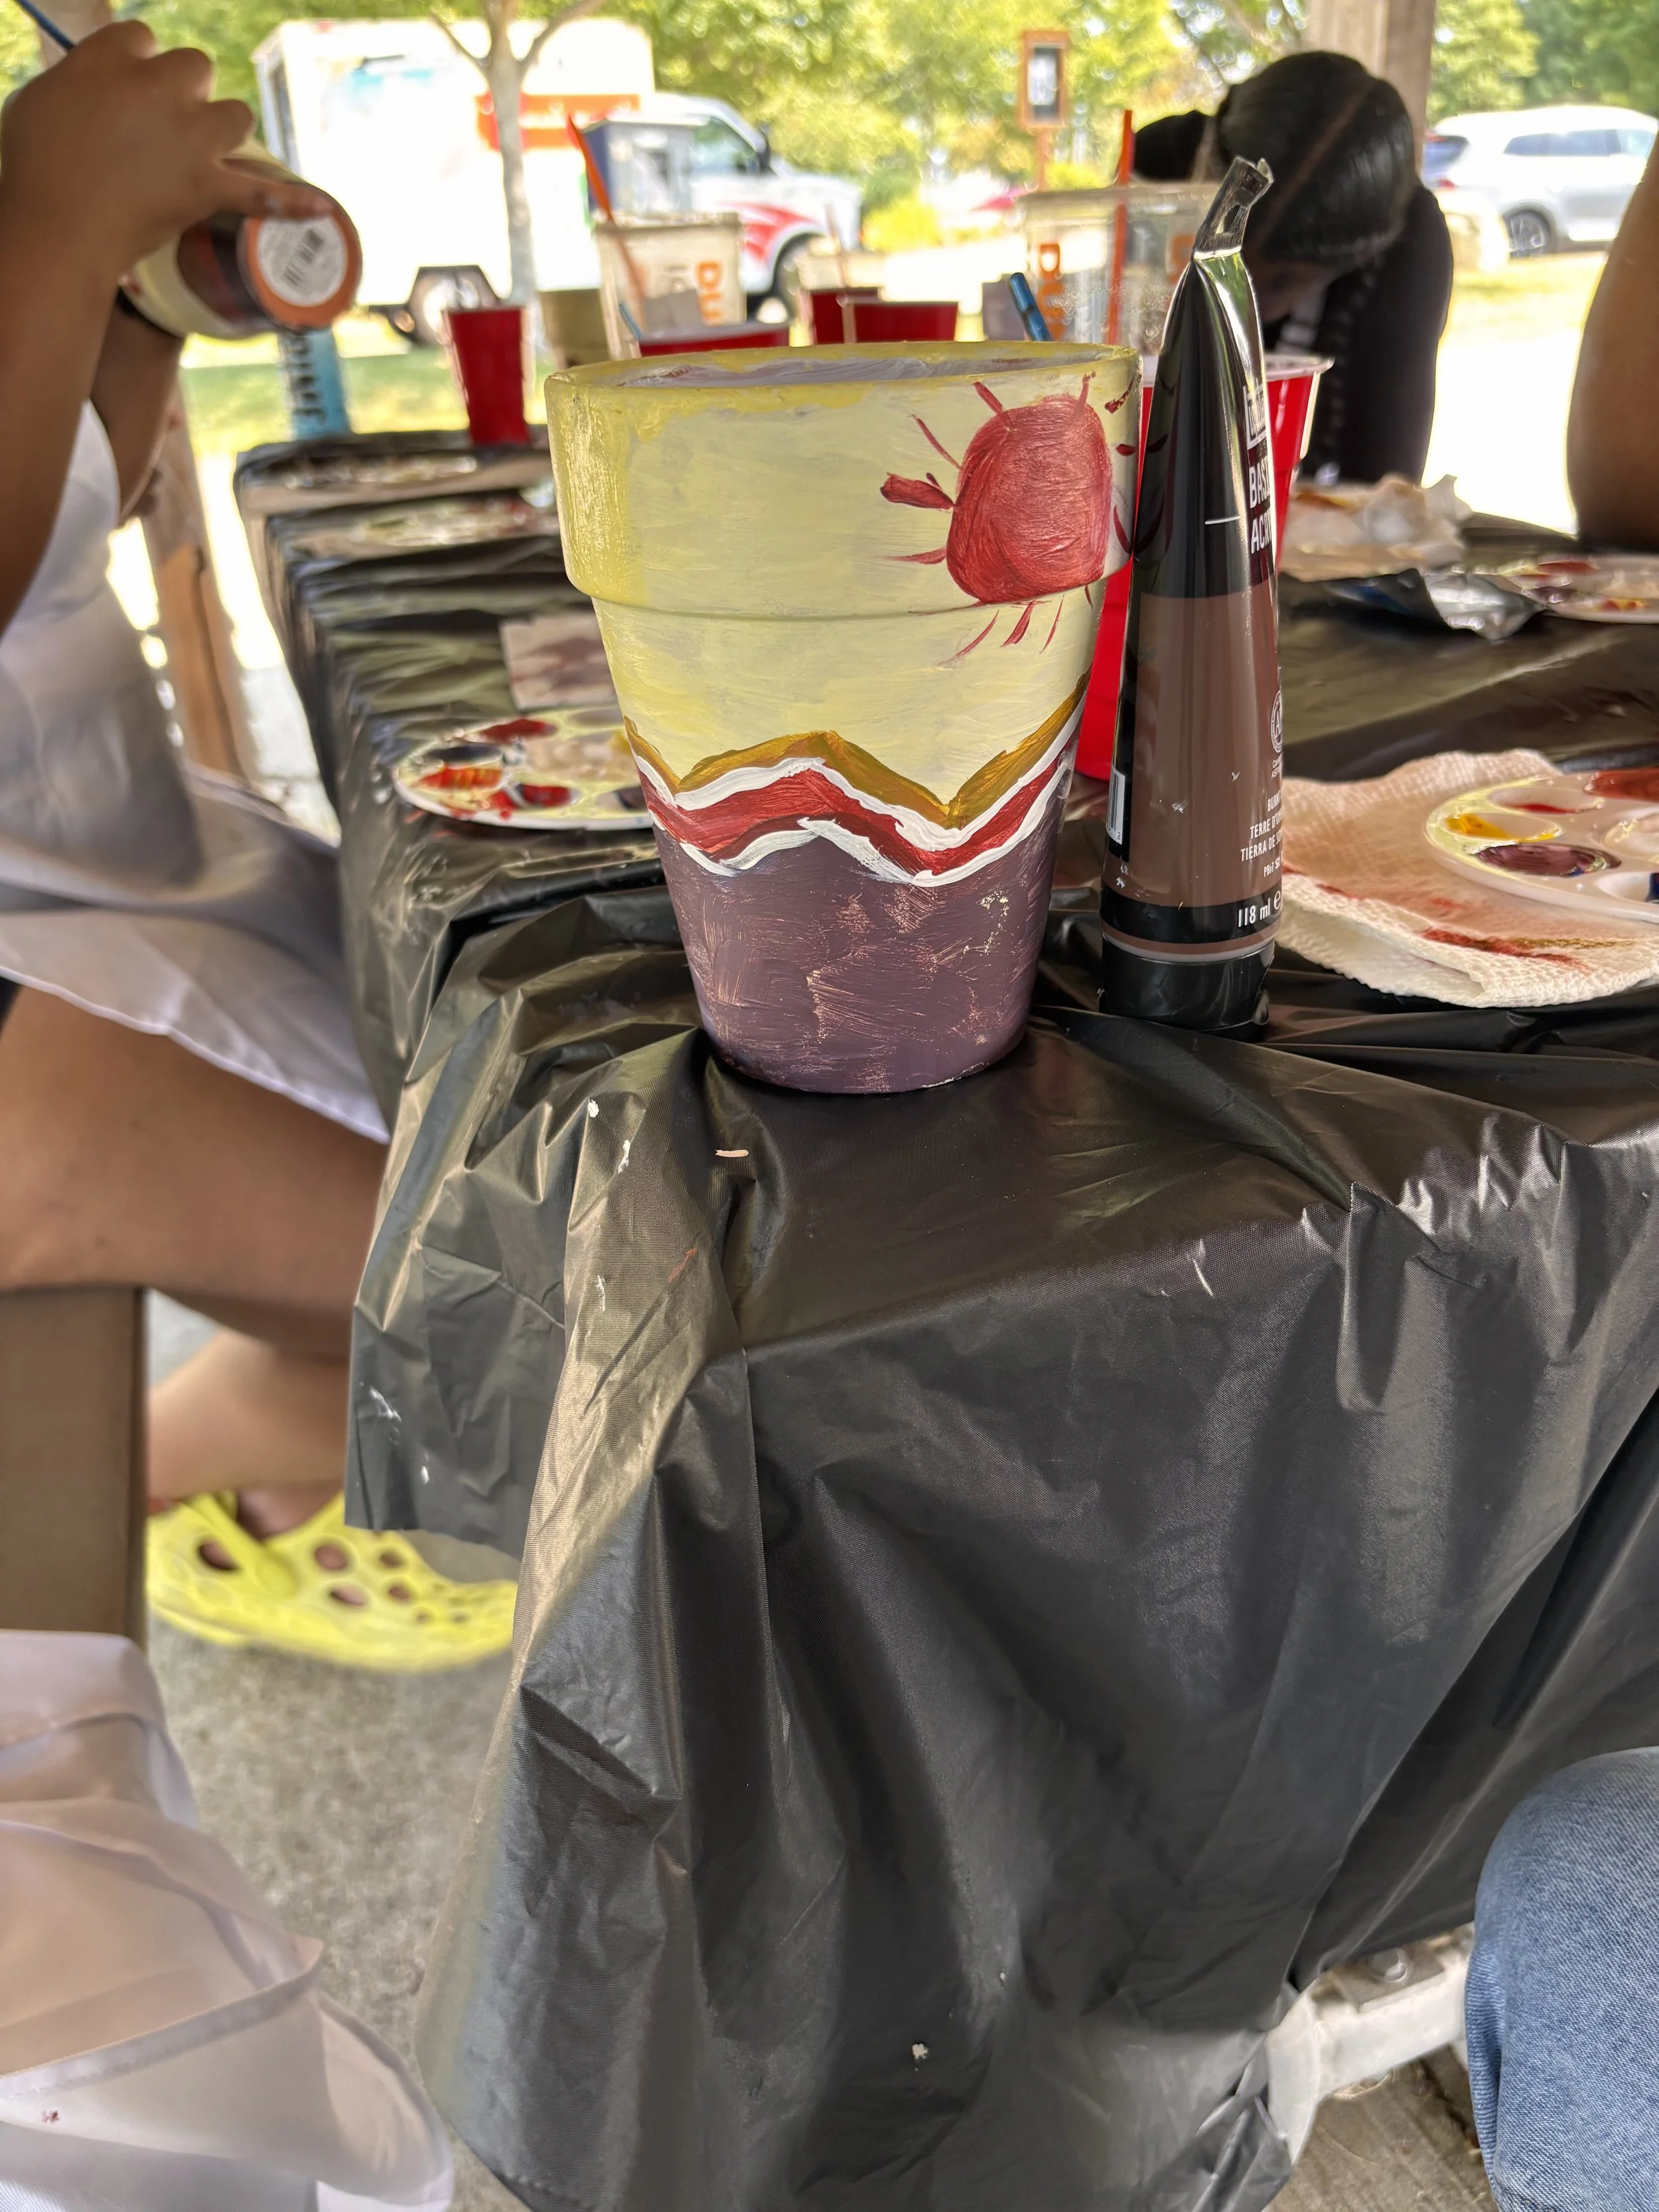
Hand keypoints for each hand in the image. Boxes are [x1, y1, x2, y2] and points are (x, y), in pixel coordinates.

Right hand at [0, 22, 330, 287]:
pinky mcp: (207, 187)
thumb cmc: (33, 164)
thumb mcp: (41, 100)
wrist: (55, 226)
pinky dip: (293, 203)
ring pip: (234, 114)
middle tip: (158, 130)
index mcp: (112, 56)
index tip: (126, 95)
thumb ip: (80, 83)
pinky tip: (324, 209)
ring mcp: (189, 137)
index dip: (137, 69)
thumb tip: (98, 84)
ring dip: (222, 132)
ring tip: (201, 155)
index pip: (141, 39)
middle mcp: (158, 86)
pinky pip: (262, 193)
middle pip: (195, 67)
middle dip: (184, 93)